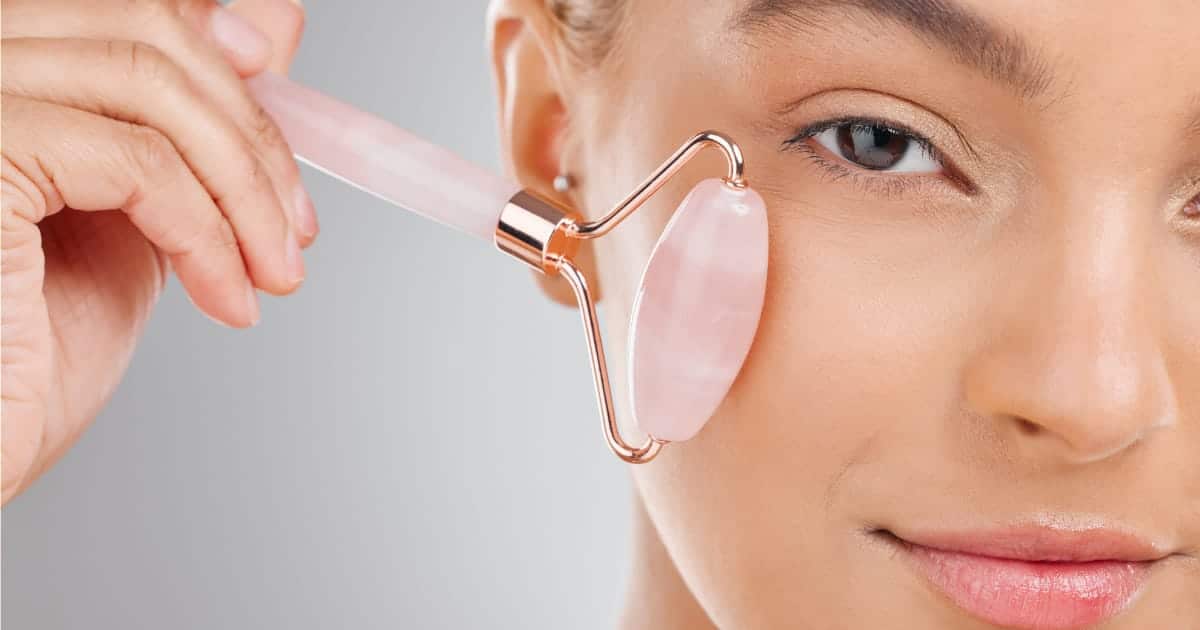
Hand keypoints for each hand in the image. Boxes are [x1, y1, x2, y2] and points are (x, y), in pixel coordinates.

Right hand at [1, 0, 314, 503]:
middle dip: (249, 131)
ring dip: (245, 190)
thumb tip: (267, 29)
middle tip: (294, 226)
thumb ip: (187, 130)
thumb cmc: (18, 371)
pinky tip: (226, 297)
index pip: (118, 11)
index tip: (276, 94)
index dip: (211, 41)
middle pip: (140, 28)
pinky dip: (209, 233)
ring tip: (273, 273)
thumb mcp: (134, 223)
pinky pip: (137, 162)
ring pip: (147, 82)